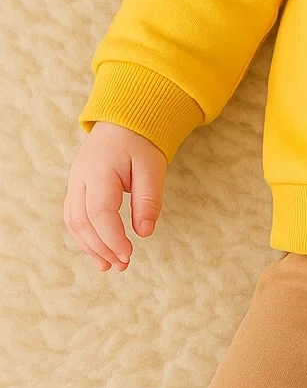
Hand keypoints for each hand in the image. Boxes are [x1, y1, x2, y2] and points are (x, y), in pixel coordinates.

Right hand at [64, 121, 166, 271]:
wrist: (122, 122)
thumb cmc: (139, 143)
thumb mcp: (152, 168)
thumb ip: (148, 200)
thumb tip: (144, 232)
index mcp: (99, 171)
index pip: (99, 213)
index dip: (112, 238)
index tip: (129, 254)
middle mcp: (80, 179)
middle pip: (82, 222)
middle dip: (101, 248)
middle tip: (123, 265)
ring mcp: (74, 183)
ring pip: (74, 222)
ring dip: (90, 247)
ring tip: (109, 266)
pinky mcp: (76, 188)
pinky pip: (73, 216)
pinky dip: (84, 236)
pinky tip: (98, 251)